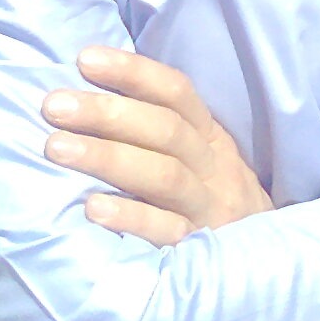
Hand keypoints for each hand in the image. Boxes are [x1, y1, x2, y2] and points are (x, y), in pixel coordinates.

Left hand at [42, 48, 271, 245]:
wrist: (265, 261)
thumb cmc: (209, 197)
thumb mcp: (199, 156)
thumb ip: (159, 129)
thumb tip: (90, 95)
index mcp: (210, 136)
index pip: (176, 93)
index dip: (133, 72)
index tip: (85, 59)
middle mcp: (213, 166)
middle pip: (165, 131)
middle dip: (106, 113)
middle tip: (54, 106)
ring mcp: (208, 208)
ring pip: (164, 176)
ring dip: (108, 157)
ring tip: (57, 148)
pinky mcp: (200, 249)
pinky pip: (167, 232)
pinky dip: (130, 218)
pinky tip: (91, 209)